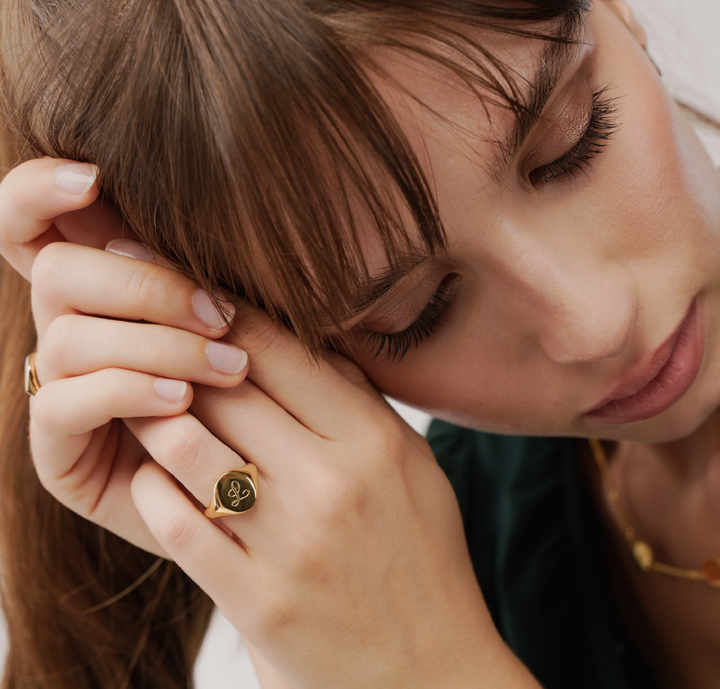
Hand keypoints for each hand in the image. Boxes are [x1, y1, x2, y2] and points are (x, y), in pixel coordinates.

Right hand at [0, 158, 248, 556]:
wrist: (250, 488)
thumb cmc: (256, 392)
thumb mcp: (247, 324)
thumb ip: (217, 276)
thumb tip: (222, 213)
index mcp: (104, 289)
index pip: (30, 221)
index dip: (39, 189)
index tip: (94, 177)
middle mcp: (70, 329)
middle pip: (58, 271)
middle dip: (145, 286)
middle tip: (222, 315)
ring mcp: (57, 387)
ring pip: (70, 337)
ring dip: (156, 343)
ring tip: (229, 366)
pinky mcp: (57, 448)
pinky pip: (65, 402)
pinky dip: (129, 391)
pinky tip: (182, 400)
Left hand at [128, 309, 537, 687]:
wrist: (429, 675)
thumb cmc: (421, 560)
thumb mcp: (413, 468)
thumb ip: (360, 403)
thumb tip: (307, 340)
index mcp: (375, 442)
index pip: (282, 351)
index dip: (229, 315)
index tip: (197, 297)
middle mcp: (333, 483)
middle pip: (227, 389)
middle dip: (183, 358)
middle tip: (151, 340)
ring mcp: (290, 544)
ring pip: (188, 446)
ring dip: (158, 419)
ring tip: (147, 404)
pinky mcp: (255, 601)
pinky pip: (177, 522)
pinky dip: (155, 490)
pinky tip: (156, 479)